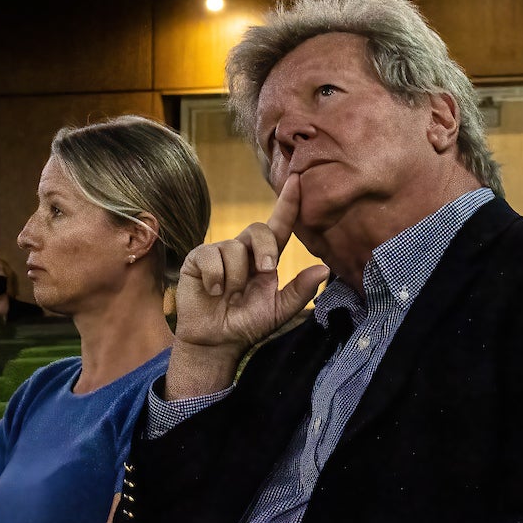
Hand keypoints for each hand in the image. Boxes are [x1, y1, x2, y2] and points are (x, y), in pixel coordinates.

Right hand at [174, 175, 329, 360]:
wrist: (216, 342)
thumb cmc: (247, 325)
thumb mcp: (278, 311)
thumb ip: (300, 291)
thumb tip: (325, 269)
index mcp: (265, 259)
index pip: (279, 226)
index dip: (288, 203)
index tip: (298, 180)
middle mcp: (243, 251)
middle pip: (258, 229)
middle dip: (265, 249)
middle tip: (264, 272)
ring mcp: (219, 253)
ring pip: (234, 248)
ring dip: (237, 277)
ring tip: (230, 295)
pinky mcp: (197, 259)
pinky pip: (211, 257)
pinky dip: (216, 279)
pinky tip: (213, 291)